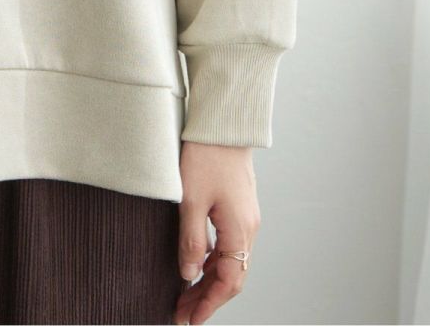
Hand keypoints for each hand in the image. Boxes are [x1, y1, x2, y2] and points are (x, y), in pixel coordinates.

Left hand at [172, 141, 259, 324]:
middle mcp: (248, 228)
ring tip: (183, 291)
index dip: (208, 304)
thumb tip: (188, 274)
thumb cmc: (207, 156)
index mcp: (240, 230)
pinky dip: (212, 259)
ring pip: (230, 261)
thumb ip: (190, 239)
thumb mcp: (191, 199)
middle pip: (231, 276)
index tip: (189, 320)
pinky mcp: (239, 206)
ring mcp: (246, 217)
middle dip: (206, 297)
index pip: (228, 283)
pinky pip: (228, 244)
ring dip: (208, 279)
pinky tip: (195, 261)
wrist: (223, 123)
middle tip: (181, 311)